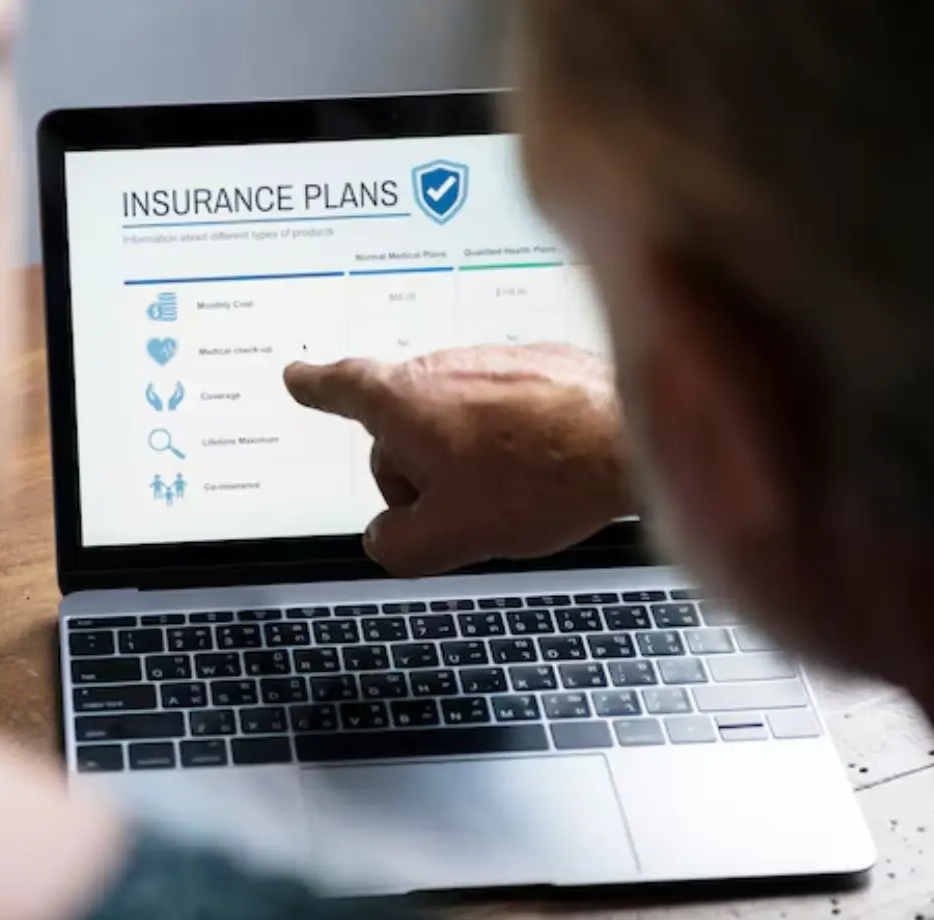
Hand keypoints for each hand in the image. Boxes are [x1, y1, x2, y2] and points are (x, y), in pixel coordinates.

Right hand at [284, 344, 633, 575]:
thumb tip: (384, 538)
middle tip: (463, 510)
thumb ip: (395, 544)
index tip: (298, 378)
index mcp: (404, 402)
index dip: (316, 388)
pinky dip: (513, 439)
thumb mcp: (450, 537)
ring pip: (456, 420)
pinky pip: (503, 408)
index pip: (342, 389)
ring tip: (517, 491)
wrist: (635, 435)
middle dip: (421, 471)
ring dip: (471, 457)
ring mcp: (491, 360)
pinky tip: (546, 469)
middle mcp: (442, 367)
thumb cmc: (544, 475)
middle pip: (404, 427)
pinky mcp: (537, 363)